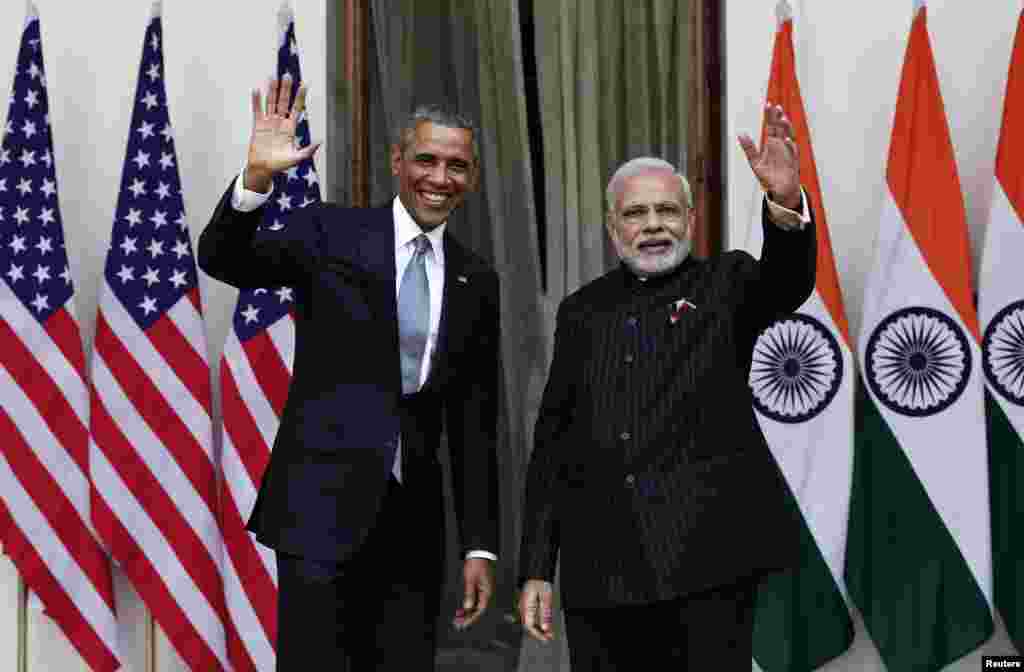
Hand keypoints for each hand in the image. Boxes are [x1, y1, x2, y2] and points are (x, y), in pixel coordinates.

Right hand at [244, 76, 320, 191]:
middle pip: (283, 102)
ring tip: (273, 77)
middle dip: (286, 89)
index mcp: (290, 128)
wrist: (263, 169)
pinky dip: (256, 101)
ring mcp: (268, 123)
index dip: (300, 97)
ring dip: (272, 91)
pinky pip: (257, 111)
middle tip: (288, 75)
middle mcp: (280, 123)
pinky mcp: (257, 126)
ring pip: (270, 103)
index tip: (304, 85)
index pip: (296, 108)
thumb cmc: (281, 164)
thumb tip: (320, 141)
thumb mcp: (297, 158)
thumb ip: (309, 150)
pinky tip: (257, 90)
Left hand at [453, 558, 493, 629]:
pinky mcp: (481, 587)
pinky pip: (476, 599)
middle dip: (469, 617)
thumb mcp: (470, 580)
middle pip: (479, 609)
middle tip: (459, 623)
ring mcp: (484, 590)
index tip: (464, 623)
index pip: (480, 610)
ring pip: (477, 605)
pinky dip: (470, 604)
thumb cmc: (475, 565)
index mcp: (487, 592)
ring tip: (459, 617)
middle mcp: (487, 593)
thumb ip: (469, 594)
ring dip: (469, 611)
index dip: (472, 618)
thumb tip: (468, 607)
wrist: (479, 553)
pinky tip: (463, 608)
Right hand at [518, 579, 554, 641]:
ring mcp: (523, 607)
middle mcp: (523, 609)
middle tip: (550, 638)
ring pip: (530, 623)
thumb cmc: (541, 583)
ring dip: (539, 629)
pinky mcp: (526, 606)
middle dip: (539, 634)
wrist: (536, 573)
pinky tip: (545, 625)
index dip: (538, 635)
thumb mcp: (546, 597)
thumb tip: (545, 628)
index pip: (529, 627)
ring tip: (549, 633)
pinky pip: (530, 617)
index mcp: (526, 607)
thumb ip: (546, 613)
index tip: (546, 639)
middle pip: (529, 626)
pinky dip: (538, 623)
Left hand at [738, 103, 800, 208]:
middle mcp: (781, 146)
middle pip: (781, 129)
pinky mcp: (792, 163)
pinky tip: (786, 140)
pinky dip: (790, 147)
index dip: (770, 116)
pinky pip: (792, 153)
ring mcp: (787, 153)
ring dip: (786, 128)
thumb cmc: (768, 176)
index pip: (771, 126)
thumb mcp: (755, 162)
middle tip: (776, 107)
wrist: (779, 191)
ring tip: (782, 119)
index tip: (767, 104)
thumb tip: (741, 134)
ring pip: (789, 137)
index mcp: (772, 144)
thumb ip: (749, 149)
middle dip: (778, 118)